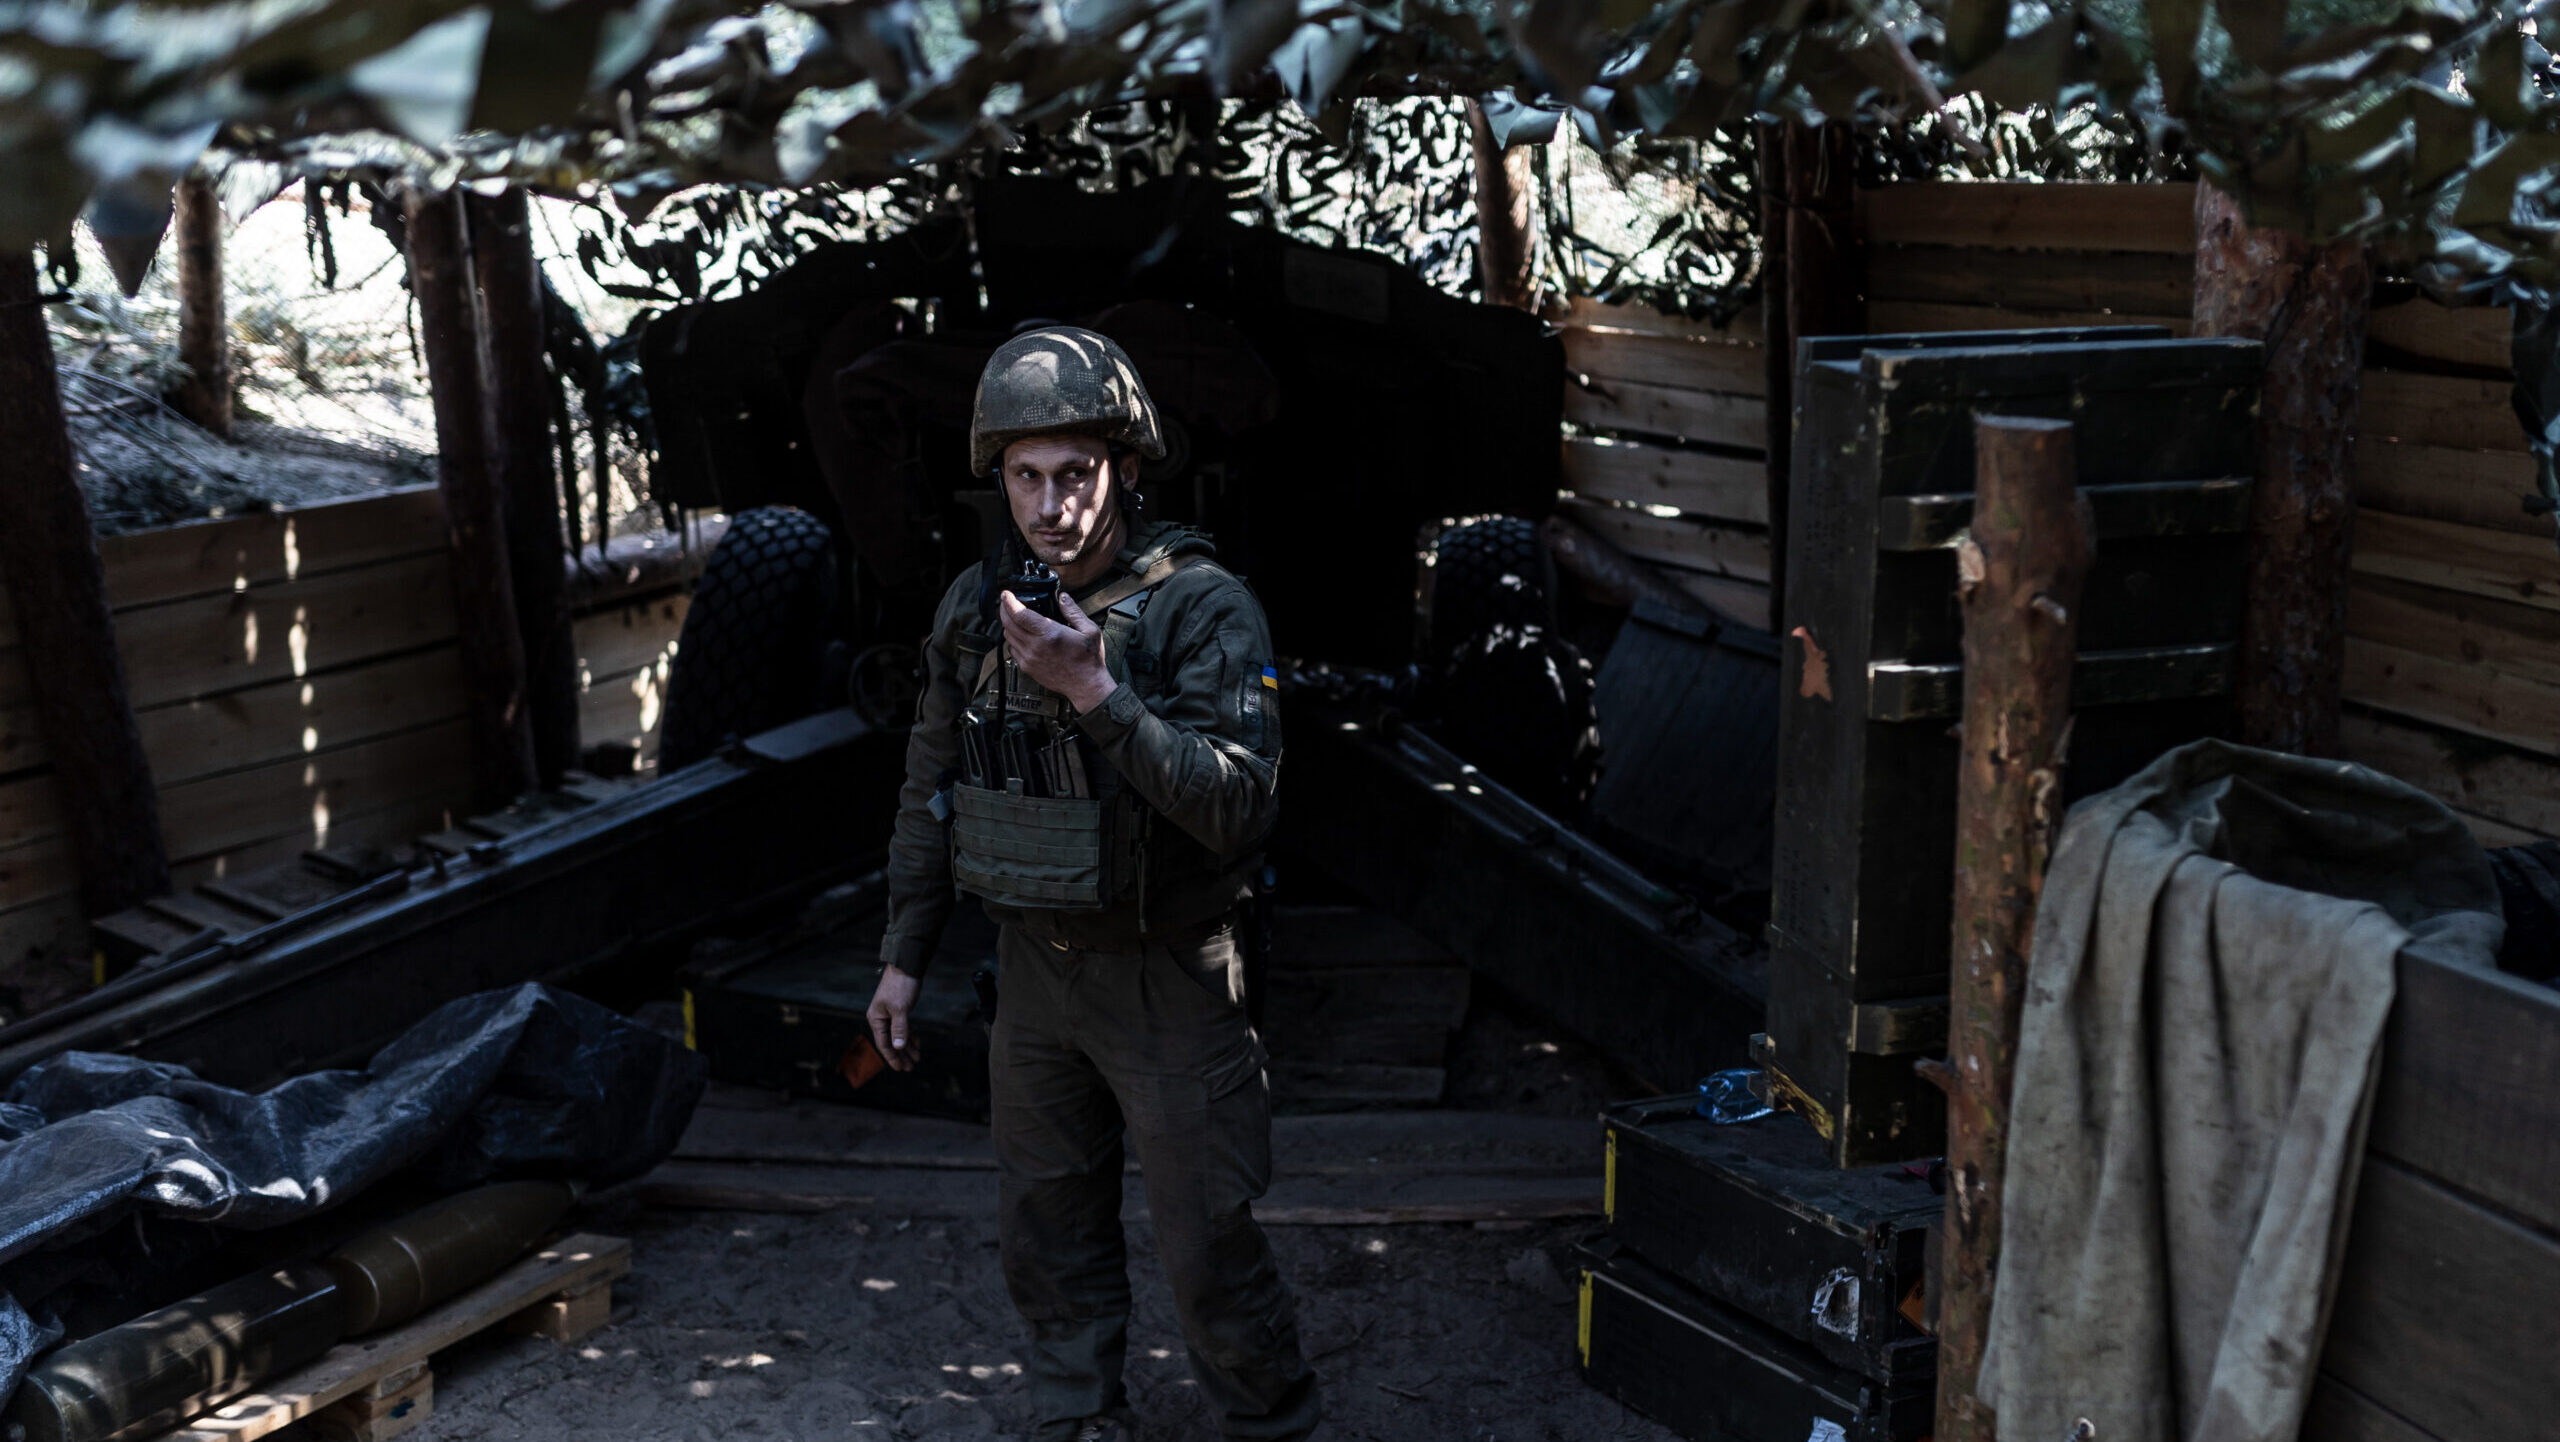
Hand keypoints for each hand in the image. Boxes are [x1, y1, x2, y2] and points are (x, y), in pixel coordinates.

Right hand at [865, 965, 922, 1071]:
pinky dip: (910, 1036)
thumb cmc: (901, 985)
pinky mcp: (898, 1010)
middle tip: (911, 1067)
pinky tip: (917, 1044)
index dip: (893, 1057)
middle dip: (901, 1055)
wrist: (906, 965)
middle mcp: (880, 1018)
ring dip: (907, 1047)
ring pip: (898, 1035)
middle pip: (891, 1042)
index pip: (884, 1044)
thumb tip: (898, 1047)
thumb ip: (900, 1029)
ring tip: (917, 1059)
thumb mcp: (901, 1009)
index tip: (901, 1069)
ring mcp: (889, 1014)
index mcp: (876, 1018)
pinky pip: (903, 1027)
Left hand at [1001, 588, 1117, 712]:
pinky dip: (1013, 640)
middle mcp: (1035, 646)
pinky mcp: (1027, 668)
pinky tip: (1021, 636)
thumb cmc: (1088, 660)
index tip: (1006, 594)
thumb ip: (1074, 612)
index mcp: (1049, 634)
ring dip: (1008, 625)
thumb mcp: (1089, 631)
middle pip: (1008, 624)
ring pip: (1008, 637)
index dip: (1009, 602)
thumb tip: (1063, 598)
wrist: (1086, 685)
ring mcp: (1029, 658)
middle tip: (1007, 602)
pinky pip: (1012, 650)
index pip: (1019, 615)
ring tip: (1014, 618)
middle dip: (1005, 610)